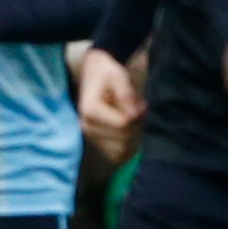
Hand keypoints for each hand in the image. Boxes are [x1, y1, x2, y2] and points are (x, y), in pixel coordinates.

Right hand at [77, 47, 145, 161]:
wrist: (95, 74)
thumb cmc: (107, 74)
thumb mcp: (118, 75)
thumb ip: (126, 93)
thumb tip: (133, 114)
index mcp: (90, 111)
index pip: (124, 124)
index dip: (138, 114)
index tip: (140, 103)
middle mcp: (87, 127)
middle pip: (125, 138)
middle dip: (138, 124)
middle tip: (139, 108)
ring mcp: (91, 137)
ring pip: (124, 149)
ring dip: (135, 134)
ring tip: (133, 117)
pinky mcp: (98, 144)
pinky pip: (120, 154)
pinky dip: (130, 143)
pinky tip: (130, 128)